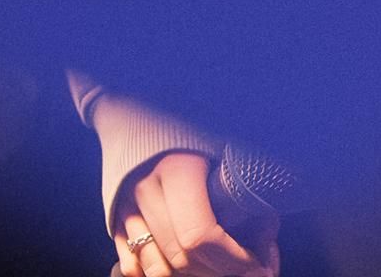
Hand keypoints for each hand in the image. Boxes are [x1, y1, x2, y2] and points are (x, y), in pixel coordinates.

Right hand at [113, 149, 276, 276]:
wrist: (139, 118)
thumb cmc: (194, 136)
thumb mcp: (227, 155)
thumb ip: (247, 197)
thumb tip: (266, 247)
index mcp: (177, 169)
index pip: (200, 236)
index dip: (233, 260)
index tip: (258, 266)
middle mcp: (147, 190)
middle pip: (182, 257)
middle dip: (219, 272)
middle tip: (247, 270)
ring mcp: (126, 208)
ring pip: (158, 268)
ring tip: (219, 269)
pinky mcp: (115, 221)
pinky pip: (134, 266)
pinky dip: (162, 273)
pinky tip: (189, 268)